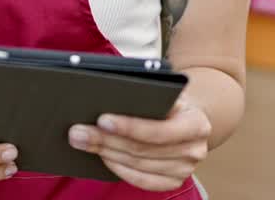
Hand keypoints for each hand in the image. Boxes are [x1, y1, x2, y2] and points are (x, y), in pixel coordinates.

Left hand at [67, 99, 210, 191]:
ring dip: (106, 153)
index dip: (129, 127)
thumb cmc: (170, 101)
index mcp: (197, 123)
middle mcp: (195, 150)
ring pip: (137, 164)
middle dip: (106, 140)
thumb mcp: (166, 91)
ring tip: (82, 141)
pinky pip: (141, 181)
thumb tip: (108, 96)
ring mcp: (185, 170)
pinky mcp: (173, 182)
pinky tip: (102, 156)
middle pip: (142, 149)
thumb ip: (146, 94)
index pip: (159, 130)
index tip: (102, 120)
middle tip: (78, 132)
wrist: (188, 117)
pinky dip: (118, 169)